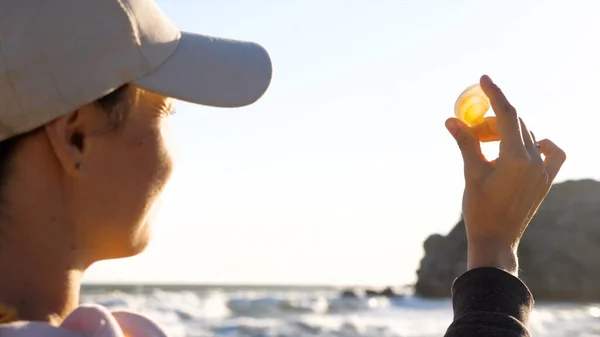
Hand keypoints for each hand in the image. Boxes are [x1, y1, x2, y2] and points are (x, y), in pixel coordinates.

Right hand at [445, 75, 565, 274]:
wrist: (497, 240)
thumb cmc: (480, 210)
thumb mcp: (470, 173)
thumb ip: (466, 143)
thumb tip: (451, 120)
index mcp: (516, 158)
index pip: (508, 114)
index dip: (495, 94)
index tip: (483, 79)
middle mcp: (535, 161)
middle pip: (516, 124)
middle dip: (492, 120)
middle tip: (472, 128)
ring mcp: (544, 171)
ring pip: (528, 135)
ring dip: (507, 131)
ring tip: (486, 144)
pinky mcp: (546, 180)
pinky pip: (551, 152)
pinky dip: (537, 142)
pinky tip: (524, 147)